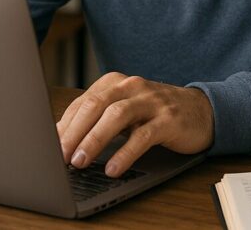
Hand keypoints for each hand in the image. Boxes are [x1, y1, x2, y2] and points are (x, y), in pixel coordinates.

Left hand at [56, 72, 213, 177]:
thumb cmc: (155, 113)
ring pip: (116, 116)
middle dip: (74, 132)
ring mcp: (151, 101)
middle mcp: (131, 87)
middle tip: (60, 155)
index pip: (82, 102)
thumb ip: (97, 119)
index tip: (48, 145)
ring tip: (80, 161)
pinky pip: (143, 136)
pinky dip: (126, 153)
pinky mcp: (168, 119)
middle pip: (95, 105)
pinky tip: (114, 168)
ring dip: (95, 139)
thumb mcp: (124, 111)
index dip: (64, 125)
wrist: (201, 111)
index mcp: (115, 83)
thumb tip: (63, 140)